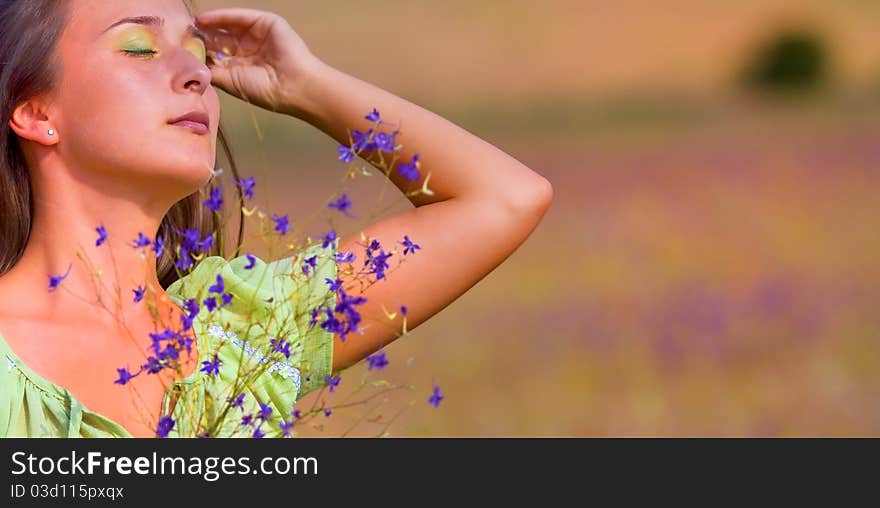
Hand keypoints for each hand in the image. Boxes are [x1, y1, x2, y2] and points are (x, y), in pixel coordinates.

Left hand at [194, 8, 321, 114]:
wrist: (291, 85)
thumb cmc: (263, 90)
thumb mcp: (230, 82)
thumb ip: (212, 71)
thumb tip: (192, 63)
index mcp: (243, 65)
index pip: (218, 53)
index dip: (201, 49)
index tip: (183, 48)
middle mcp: (249, 49)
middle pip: (221, 37)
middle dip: (203, 35)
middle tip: (183, 34)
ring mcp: (258, 34)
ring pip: (228, 25)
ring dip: (209, 24)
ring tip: (192, 25)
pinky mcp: (266, 22)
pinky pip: (240, 17)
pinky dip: (222, 16)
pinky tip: (205, 19)